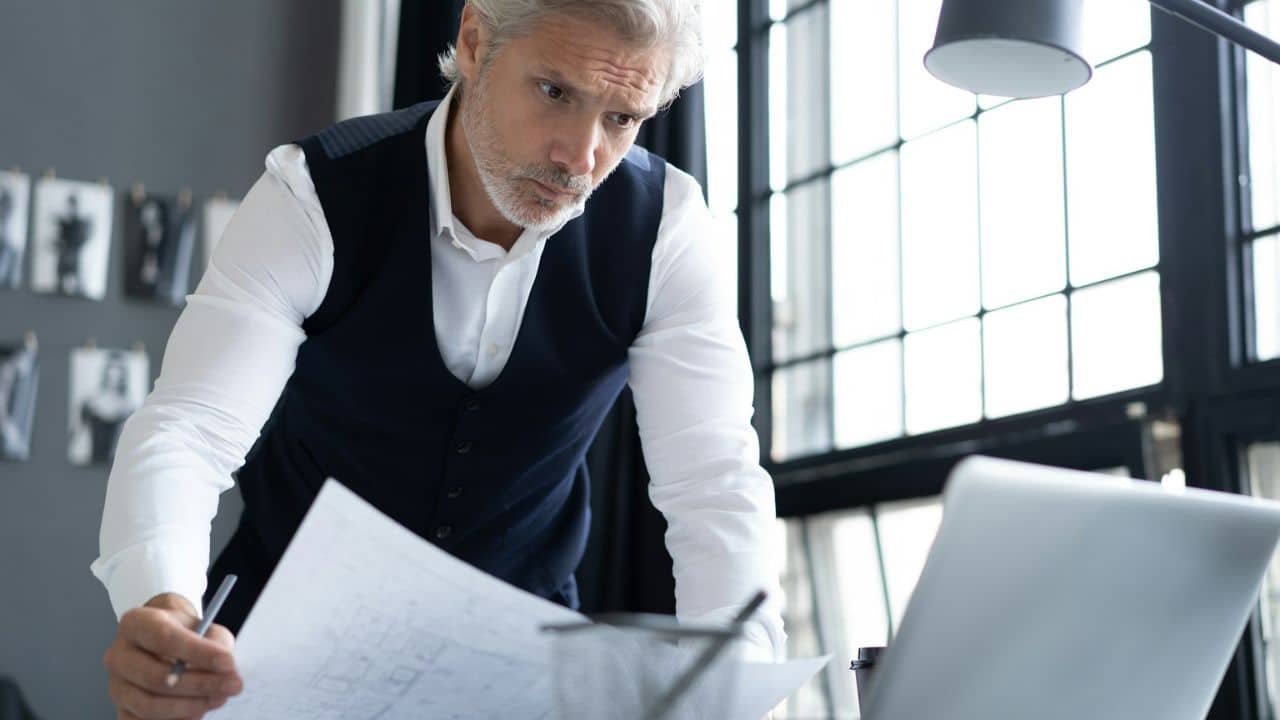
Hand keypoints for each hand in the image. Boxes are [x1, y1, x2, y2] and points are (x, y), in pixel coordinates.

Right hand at [103, 593, 241, 718]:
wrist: (164, 640)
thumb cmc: (185, 632)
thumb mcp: (205, 626)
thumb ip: (216, 643)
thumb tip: (226, 670)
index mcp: (135, 624)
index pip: (164, 638)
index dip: (198, 652)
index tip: (228, 662)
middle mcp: (118, 655)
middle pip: (156, 677)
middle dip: (200, 684)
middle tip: (232, 685)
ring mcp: (116, 685)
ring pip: (149, 705)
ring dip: (190, 706)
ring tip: (218, 697)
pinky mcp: (122, 710)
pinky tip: (198, 712)